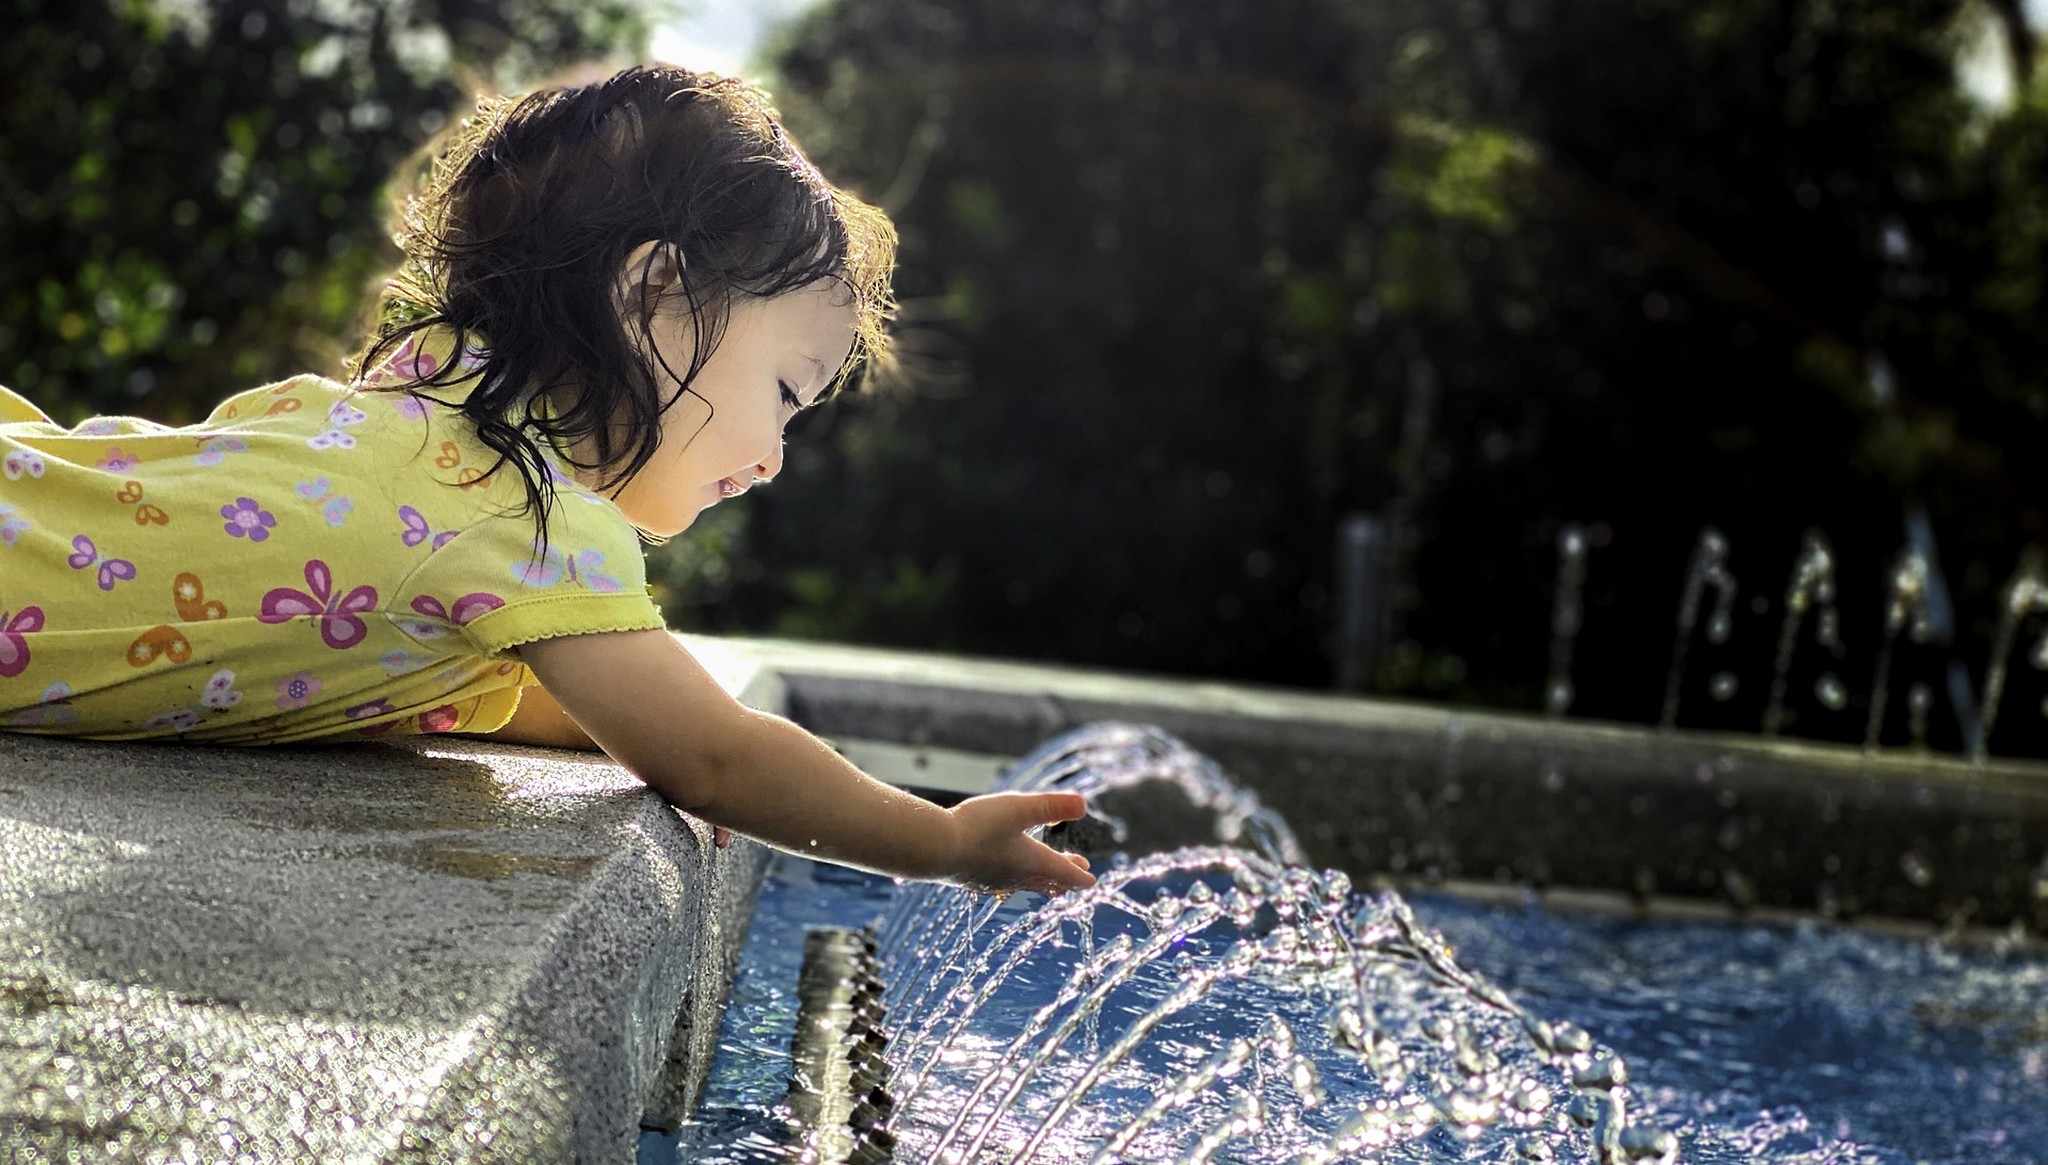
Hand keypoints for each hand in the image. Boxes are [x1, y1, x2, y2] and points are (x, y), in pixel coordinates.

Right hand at [944, 791, 1096, 895]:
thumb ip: (1051, 806)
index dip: (1079, 877)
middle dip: (1063, 878)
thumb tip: (1084, 805)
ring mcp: (992, 881)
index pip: (1063, 873)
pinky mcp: (973, 880)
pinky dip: (1012, 882)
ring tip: (1045, 883)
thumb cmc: (977, 826)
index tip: (1092, 881)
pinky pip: (1000, 885)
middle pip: (1046, 881)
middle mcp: (1015, 876)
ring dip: (1039, 882)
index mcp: (1031, 861)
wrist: (934, 848)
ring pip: (1023, 885)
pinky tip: (1002, 878)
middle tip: (1077, 878)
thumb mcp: (1019, 808)